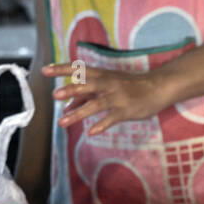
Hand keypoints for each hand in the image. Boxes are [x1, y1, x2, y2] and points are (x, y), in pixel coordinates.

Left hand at [44, 63, 175, 135]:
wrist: (157, 87)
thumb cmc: (130, 86)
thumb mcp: (108, 85)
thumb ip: (87, 95)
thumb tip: (66, 107)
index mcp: (102, 75)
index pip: (79, 70)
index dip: (62, 69)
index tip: (45, 71)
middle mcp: (108, 84)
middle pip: (87, 86)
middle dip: (71, 90)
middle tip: (55, 95)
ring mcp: (117, 98)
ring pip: (95, 105)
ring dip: (78, 113)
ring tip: (62, 121)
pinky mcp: (126, 110)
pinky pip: (111, 119)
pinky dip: (101, 125)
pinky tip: (91, 133)